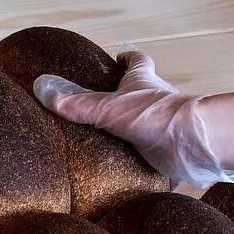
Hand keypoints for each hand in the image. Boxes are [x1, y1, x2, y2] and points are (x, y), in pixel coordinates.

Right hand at [33, 50, 233, 188]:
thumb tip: (42, 89)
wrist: (190, 143)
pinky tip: (125, 176)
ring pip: (148, 126)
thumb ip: (76, 103)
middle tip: (104, 107)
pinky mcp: (169, 152)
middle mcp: (158, 101)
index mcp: (145, 81)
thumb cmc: (152, 115)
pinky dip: (142, 165)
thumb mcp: (107, 107)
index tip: (119, 57)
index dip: (128, 58)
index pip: (138, 61)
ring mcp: (165, 127)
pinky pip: (154, 158)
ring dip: (134, 134)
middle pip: (144, 94)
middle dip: (127, 100)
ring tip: (107, 146)